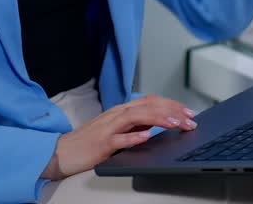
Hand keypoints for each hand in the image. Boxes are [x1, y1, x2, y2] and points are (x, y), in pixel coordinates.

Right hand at [41, 95, 197, 179]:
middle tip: (190, 119)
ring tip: (174, 123)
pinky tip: (146, 137)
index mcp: (121, 111)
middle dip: (172, 111)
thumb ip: (134, 125)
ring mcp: (107, 128)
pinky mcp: (100, 144)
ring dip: (157, 119)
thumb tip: (158, 124)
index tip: (189, 112)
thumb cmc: (89, 143)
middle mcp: (115, 115)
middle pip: (147, 106)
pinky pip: (118, 139)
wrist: (62, 152)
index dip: (171, 104)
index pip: (150, 101)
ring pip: (135, 117)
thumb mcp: (116, 130)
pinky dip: (133, 137)